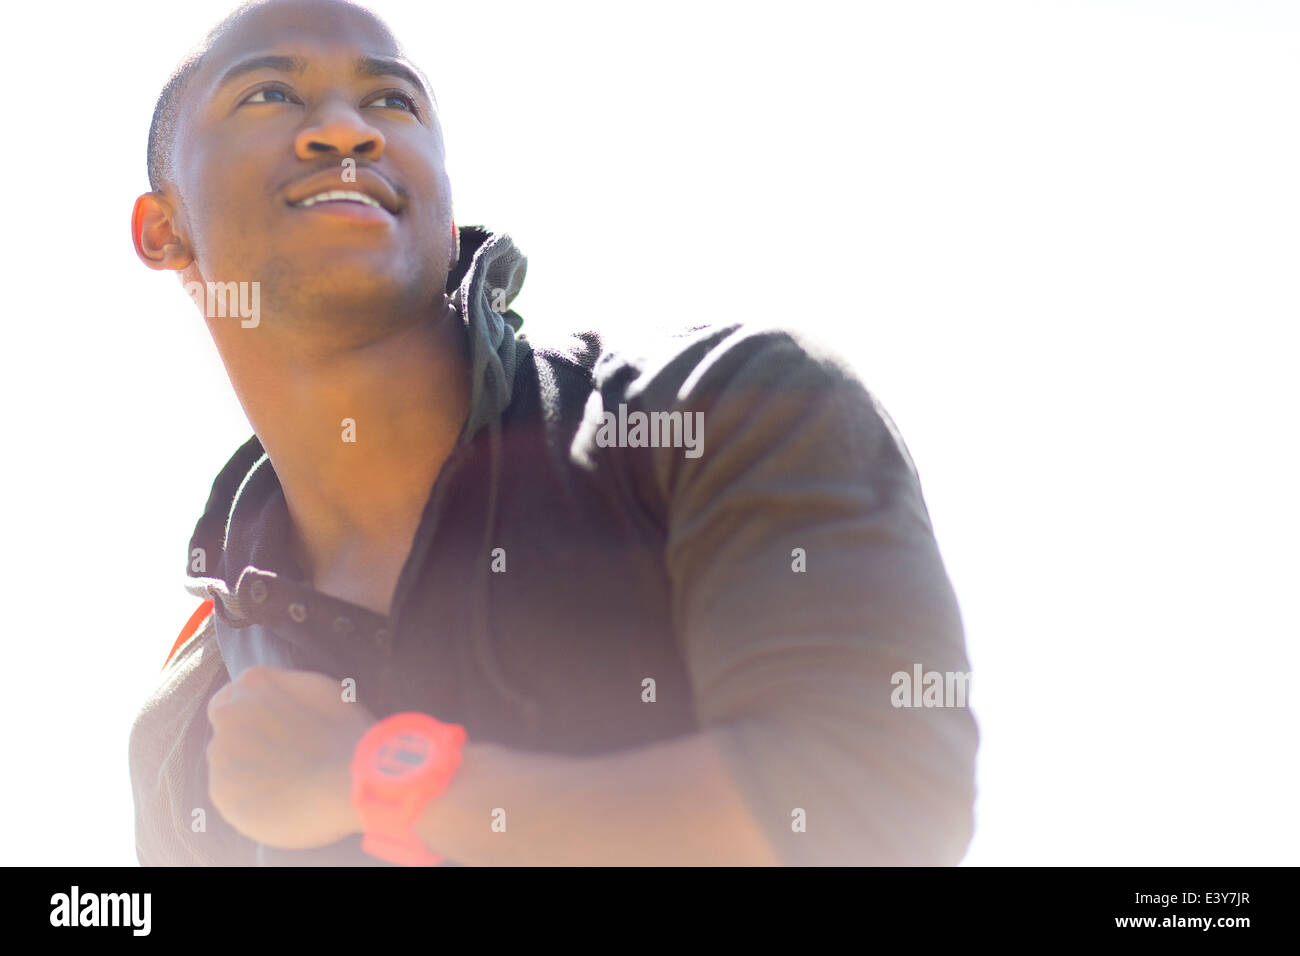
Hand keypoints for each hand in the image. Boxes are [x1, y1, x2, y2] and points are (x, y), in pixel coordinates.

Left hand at [206, 666, 375, 848]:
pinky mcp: (220, 792)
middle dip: (249, 745)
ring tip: (287, 786)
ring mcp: (220, 754)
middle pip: (228, 732)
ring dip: (249, 773)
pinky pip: (232, 797)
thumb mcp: (321, 690)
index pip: (231, 697)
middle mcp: (228, 714)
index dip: (250, 717)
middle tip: (284, 762)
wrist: (345, 786)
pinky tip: (280, 803)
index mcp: (253, 683)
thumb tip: (271, 697)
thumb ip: (284, 688)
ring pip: (229, 766)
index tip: (268, 734)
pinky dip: (250, 801)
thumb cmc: (344, 735)